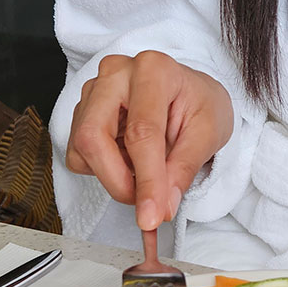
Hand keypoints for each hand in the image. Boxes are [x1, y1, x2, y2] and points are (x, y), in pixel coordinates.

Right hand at [65, 51, 233, 229]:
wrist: (190, 95)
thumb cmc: (200, 106)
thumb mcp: (208, 134)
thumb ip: (183, 170)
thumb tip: (162, 206)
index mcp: (154, 70)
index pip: (142, 132)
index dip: (146, 180)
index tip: (151, 216)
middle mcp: (116, 73)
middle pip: (94, 137)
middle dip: (118, 181)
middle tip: (147, 203)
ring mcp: (94, 91)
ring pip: (82, 149)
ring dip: (114, 177)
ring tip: (147, 172)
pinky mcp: (82, 111)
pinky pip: (78, 154)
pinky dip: (104, 170)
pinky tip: (128, 159)